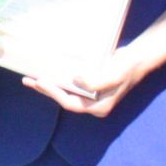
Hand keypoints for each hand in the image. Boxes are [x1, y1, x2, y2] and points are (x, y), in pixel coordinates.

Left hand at [24, 46, 147, 118]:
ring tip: (32, 77)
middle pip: (64, 99)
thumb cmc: (126, 68)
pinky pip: (70, 84)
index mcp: (98, 107)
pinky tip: (48, 71)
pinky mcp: (89, 84)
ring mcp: (91, 95)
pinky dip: (58, 78)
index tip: (41, 81)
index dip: (54, 93)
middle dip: (46, 90)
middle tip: (28, 80)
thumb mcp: (113, 75)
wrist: (137, 58)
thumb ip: (96, 81)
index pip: (70, 103)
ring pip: (65, 91)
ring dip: (49, 85)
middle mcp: (92, 104)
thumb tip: (76, 81)